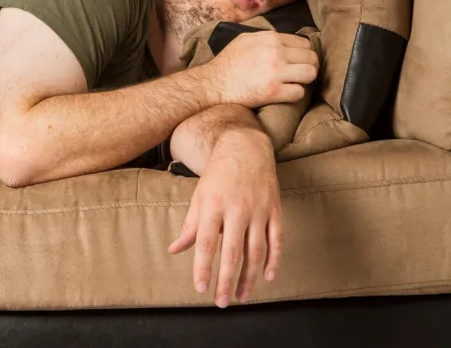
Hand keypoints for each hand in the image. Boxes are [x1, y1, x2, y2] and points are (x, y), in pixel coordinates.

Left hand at [168, 131, 281, 307]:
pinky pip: (276, 239)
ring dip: (250, 277)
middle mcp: (236, 209)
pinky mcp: (275, 209)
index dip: (203, 267)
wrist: (245, 147)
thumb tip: (174, 250)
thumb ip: (190, 226)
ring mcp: (259, 210)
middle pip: (232, 252)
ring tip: (242, 297)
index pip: (206, 243)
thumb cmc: (217, 175)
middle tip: (222, 302)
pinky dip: (274, 259)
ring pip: (256, 250)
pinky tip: (267, 277)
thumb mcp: (199, 197)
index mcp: (213, 206)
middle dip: (226, 280)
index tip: (200, 288)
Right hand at [202, 31, 318, 107]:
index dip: (303, 54)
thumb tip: (286, 40)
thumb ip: (267, 38)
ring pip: (310, 74)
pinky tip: (284, 94)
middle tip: (299, 74)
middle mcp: (275, 53)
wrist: (212, 84)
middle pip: (312, 58)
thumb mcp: (245, 39)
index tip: (297, 62)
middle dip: (308, 67)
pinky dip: (294, 95)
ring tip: (295, 83)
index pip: (305, 44)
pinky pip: (299, 93)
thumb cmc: (227, 62)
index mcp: (271, 38)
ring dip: (304, 80)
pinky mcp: (273, 92)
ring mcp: (275, 72)